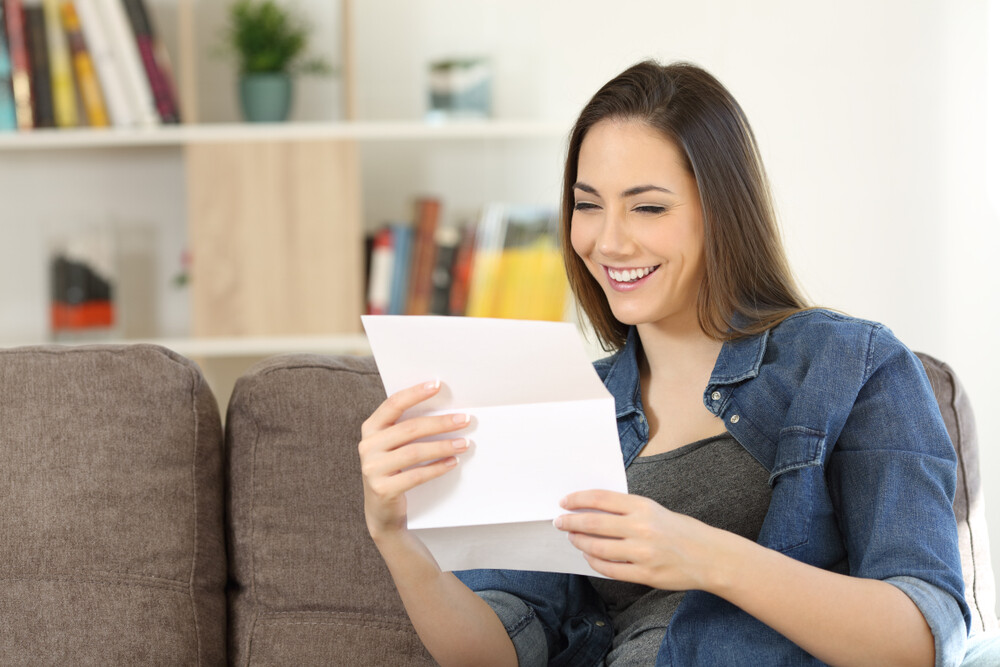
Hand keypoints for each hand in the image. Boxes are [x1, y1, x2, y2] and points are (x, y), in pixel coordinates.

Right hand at [358, 380, 470, 540]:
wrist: (382, 512)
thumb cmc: (395, 470)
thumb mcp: (395, 446)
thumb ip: (408, 428)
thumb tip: (445, 409)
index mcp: (370, 428)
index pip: (393, 405)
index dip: (415, 393)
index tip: (437, 385)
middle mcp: (367, 446)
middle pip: (409, 428)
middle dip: (440, 423)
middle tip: (464, 419)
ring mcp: (372, 468)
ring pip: (414, 452)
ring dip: (443, 446)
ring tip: (464, 443)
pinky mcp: (382, 489)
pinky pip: (416, 475)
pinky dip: (437, 468)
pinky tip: (452, 462)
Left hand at [554, 490, 721, 590]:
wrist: (709, 557)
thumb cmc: (680, 530)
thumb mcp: (655, 510)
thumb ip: (626, 510)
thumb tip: (590, 510)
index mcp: (643, 507)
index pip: (600, 499)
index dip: (577, 499)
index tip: (564, 502)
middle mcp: (641, 528)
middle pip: (593, 523)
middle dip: (570, 522)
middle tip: (559, 522)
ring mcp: (642, 553)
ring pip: (597, 548)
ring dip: (579, 542)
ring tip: (573, 538)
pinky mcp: (644, 575)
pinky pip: (609, 569)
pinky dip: (594, 562)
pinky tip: (589, 555)